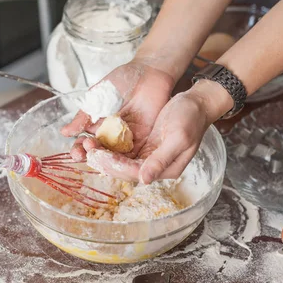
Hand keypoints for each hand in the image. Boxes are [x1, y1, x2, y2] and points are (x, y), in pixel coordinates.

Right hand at [61, 59, 174, 160]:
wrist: (148, 72)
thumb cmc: (122, 81)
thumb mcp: (96, 98)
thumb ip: (83, 117)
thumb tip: (64, 132)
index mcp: (97, 126)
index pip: (84, 143)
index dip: (79, 149)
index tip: (76, 151)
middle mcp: (110, 136)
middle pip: (98, 154)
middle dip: (90, 156)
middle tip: (87, 152)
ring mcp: (126, 139)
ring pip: (114, 158)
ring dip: (106, 161)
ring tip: (100, 157)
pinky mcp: (143, 140)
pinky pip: (133, 155)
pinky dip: (125, 161)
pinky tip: (119, 161)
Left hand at [86, 79, 233, 182]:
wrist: (196, 102)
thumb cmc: (191, 118)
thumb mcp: (178, 137)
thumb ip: (161, 159)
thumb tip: (145, 179)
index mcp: (166, 169)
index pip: (136, 173)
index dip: (116, 166)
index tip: (99, 156)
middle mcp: (155, 165)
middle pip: (125, 169)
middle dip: (104, 161)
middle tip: (86, 151)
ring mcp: (148, 155)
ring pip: (121, 161)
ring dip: (103, 154)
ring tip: (86, 145)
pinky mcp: (143, 145)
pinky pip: (122, 150)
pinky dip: (108, 146)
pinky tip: (95, 139)